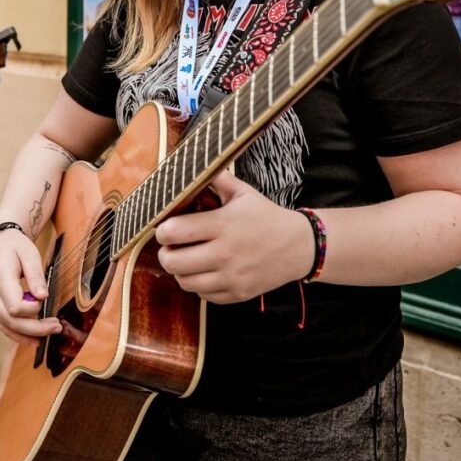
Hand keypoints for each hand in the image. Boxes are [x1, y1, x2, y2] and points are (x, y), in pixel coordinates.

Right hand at [0, 227, 60, 345]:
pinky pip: (4, 326)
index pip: (15, 306)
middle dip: (36, 328)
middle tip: (57, 327)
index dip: (32, 309)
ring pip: (7, 327)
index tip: (43, 300)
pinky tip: (35, 338)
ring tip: (49, 333)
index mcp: (0, 279)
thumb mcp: (29, 254)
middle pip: (12, 321)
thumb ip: (36, 275)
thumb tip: (42, 297)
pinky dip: (19, 335)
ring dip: (29, 335)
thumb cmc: (16, 247)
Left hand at [154, 170, 314, 303]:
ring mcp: (231, 277)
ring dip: (180, 271)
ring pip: (185, 282)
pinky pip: (203, 296)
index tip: (165, 227)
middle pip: (172, 262)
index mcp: (223, 224)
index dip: (162, 230)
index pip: (173, 231)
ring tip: (187, 259)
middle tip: (171, 246)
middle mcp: (225, 253)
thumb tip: (192, 164)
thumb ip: (216, 178)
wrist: (298, 246)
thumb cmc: (265, 216)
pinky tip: (206, 271)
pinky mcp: (237, 294)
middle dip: (165, 253)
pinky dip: (199, 285)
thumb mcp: (243, 192)